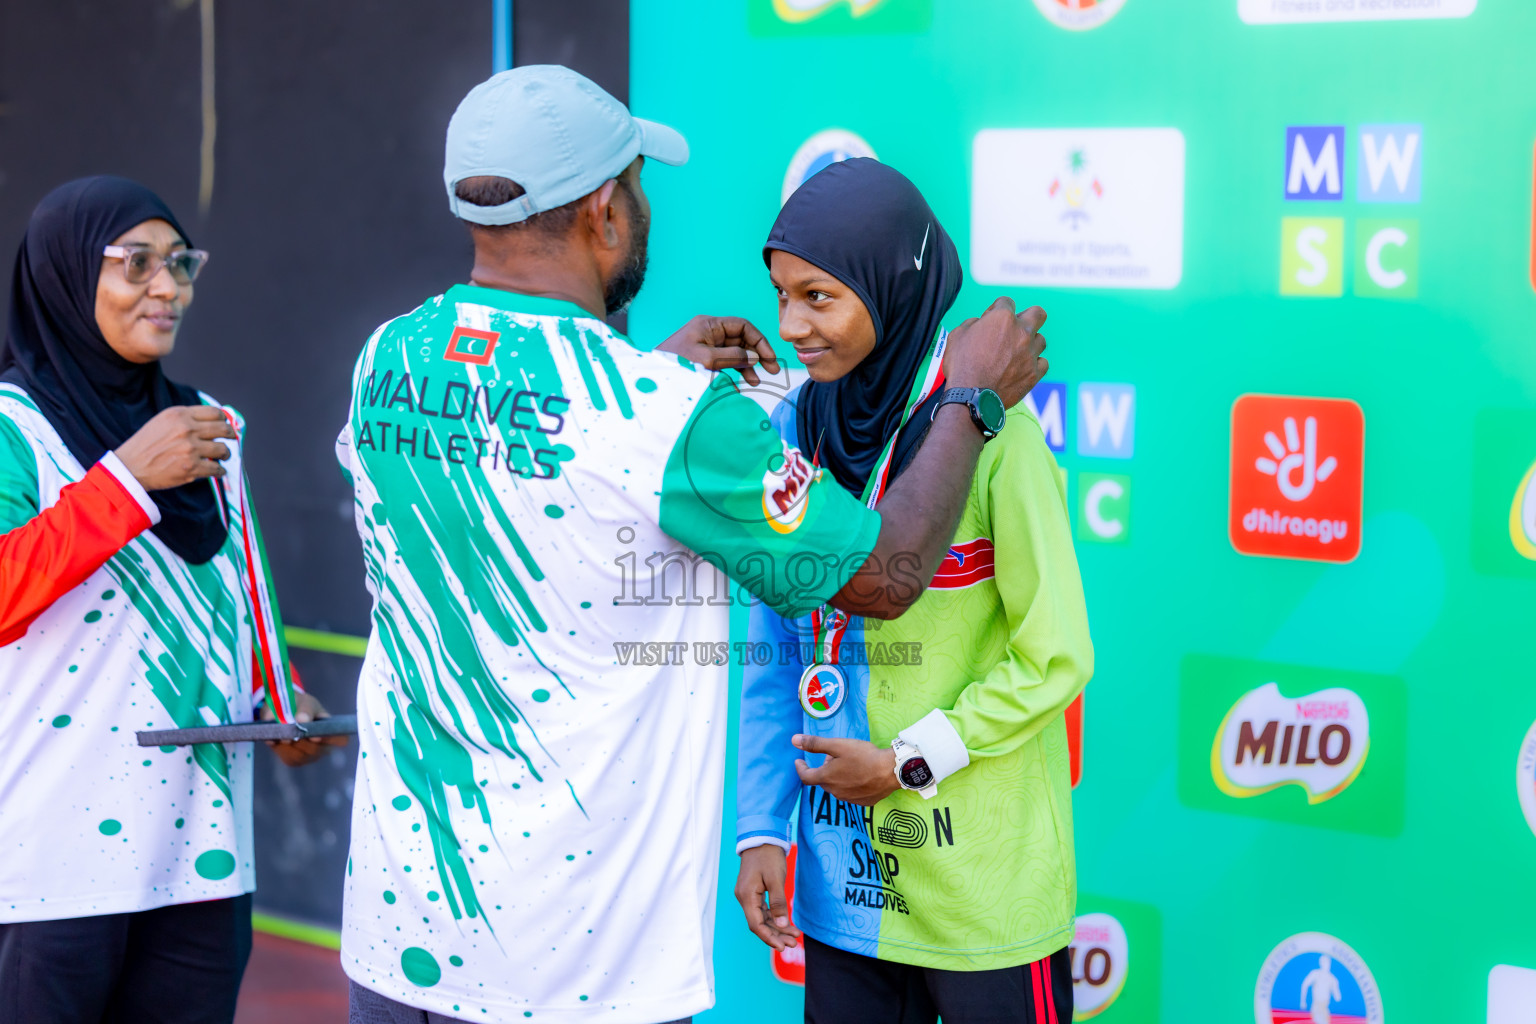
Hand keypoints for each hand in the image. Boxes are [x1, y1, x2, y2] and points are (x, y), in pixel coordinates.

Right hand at [115, 406, 238, 489]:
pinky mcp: (192, 467)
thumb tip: (214, 420)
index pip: (214, 413)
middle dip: (230, 434)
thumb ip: (186, 419)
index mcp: (179, 415)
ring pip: (223, 449)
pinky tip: (217, 471)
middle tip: (230, 438)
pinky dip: (220, 471)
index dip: (223, 420)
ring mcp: (190, 448)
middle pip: (223, 429)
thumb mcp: (163, 421)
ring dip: (226, 454)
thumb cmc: (146, 444)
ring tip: (223, 456)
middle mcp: (187, 429)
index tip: (224, 424)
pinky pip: (217, 469)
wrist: (130, 466)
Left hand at [262, 690, 347, 767]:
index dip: (332, 739)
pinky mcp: (293, 760)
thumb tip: (301, 720)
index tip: (316, 735)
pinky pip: (288, 758)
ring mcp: (309, 756)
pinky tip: (275, 738)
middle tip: (289, 732)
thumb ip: (305, 709)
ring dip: (288, 744)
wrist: (283, 710)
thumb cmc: (301, 705)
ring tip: (280, 732)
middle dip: (301, 741)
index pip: (341, 739)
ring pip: (300, 755)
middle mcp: (324, 747)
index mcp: (332, 731)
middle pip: (315, 750)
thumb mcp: (305, 701)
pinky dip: (279, 748)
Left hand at [656, 315, 780, 385]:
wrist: (652, 380)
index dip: (758, 340)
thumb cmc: (674, 364)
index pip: (742, 326)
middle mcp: (709, 333)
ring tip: (755, 382)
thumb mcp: (706, 359)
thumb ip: (732, 356)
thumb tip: (754, 357)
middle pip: (741, 340)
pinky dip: (734, 374)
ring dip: (746, 367)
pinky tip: (739, 386)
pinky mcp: (703, 361)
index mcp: (709, 325)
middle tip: (772, 370)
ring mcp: (706, 347)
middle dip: (756, 355)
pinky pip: (724, 364)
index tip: (769, 357)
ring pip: (734, 354)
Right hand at [735, 845, 800, 950]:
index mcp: (746, 896)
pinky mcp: (753, 891)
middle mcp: (744, 897)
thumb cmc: (768, 856)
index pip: (756, 924)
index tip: (783, 947)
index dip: (769, 937)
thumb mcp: (776, 879)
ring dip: (777, 927)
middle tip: (794, 944)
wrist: (761, 836)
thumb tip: (782, 925)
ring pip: (762, 918)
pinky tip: (787, 924)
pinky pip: (762, 909)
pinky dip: (774, 917)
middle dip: (776, 935)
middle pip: (759, 923)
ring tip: (794, 936)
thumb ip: (778, 903)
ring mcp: (747, 895)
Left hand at [792, 734, 899, 806]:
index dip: (800, 768)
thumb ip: (815, 744)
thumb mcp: (838, 745)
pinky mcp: (863, 802)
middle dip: (825, 768)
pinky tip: (861, 774)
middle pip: (824, 780)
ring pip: (837, 787)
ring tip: (851, 763)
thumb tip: (794, 740)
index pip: (806, 776)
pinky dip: (850, 784)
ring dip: (838, 776)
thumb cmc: (864, 756)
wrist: (891, 771)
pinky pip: (851, 793)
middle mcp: (835, 792)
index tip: (799, 761)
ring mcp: (849, 799)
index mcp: (826, 778)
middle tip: (836, 754)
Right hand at [942, 298, 1047, 406]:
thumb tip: (980, 324)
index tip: (990, 321)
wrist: (971, 396)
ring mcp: (1030, 353)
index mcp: (1002, 318)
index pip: (1006, 302)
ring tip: (1016, 352)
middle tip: (1016, 328)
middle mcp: (1022, 332)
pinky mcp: (1034, 373)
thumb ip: (973, 323)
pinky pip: (1043, 363)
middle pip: (1038, 313)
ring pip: (1041, 340)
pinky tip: (1023, 367)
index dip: (996, 310)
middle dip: (1028, 317)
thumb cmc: (961, 365)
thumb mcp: (957, 335)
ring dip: (1030, 343)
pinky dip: (1034, 364)